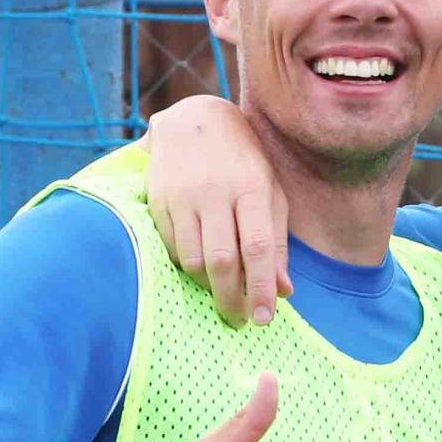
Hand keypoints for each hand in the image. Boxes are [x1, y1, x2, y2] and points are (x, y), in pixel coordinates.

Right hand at [143, 95, 292, 327]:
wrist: (195, 121)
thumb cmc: (243, 162)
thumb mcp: (271, 194)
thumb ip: (278, 243)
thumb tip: (283, 291)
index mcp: (252, 188)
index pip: (258, 248)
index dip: (261, 288)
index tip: (264, 319)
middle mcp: (216, 192)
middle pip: (222, 261)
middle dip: (231, 299)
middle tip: (238, 320)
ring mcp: (183, 196)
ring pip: (193, 260)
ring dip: (207, 287)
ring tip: (220, 292)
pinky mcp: (158, 201)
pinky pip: (172, 248)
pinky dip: (187, 267)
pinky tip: (199, 269)